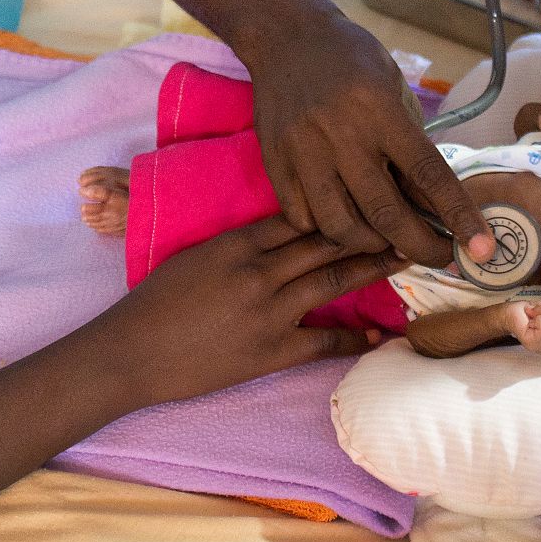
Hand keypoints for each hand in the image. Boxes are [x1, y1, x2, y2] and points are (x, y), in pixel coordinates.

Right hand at [84, 216, 402, 406]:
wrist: (131, 352)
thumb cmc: (154, 304)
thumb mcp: (194, 258)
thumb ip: (236, 246)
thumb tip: (273, 237)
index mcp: (237, 242)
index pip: (299, 213)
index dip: (338, 200)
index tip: (369, 189)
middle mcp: (259, 270)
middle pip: (326, 241)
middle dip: (370, 226)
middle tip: (408, 215)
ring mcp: (268, 311)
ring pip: (332, 281)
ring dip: (373, 268)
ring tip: (407, 256)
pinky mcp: (270, 350)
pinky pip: (323, 340)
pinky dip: (354, 337)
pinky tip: (380, 333)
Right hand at [247, 15, 494, 267]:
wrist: (286, 36)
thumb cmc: (350, 58)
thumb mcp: (392, 86)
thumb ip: (408, 139)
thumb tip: (430, 199)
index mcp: (381, 111)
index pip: (429, 174)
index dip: (459, 216)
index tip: (481, 247)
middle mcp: (343, 136)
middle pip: (386, 213)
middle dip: (421, 247)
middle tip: (439, 256)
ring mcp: (304, 153)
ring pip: (340, 226)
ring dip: (371, 245)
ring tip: (387, 240)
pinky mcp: (276, 163)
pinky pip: (302, 218)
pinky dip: (326, 231)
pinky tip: (343, 222)